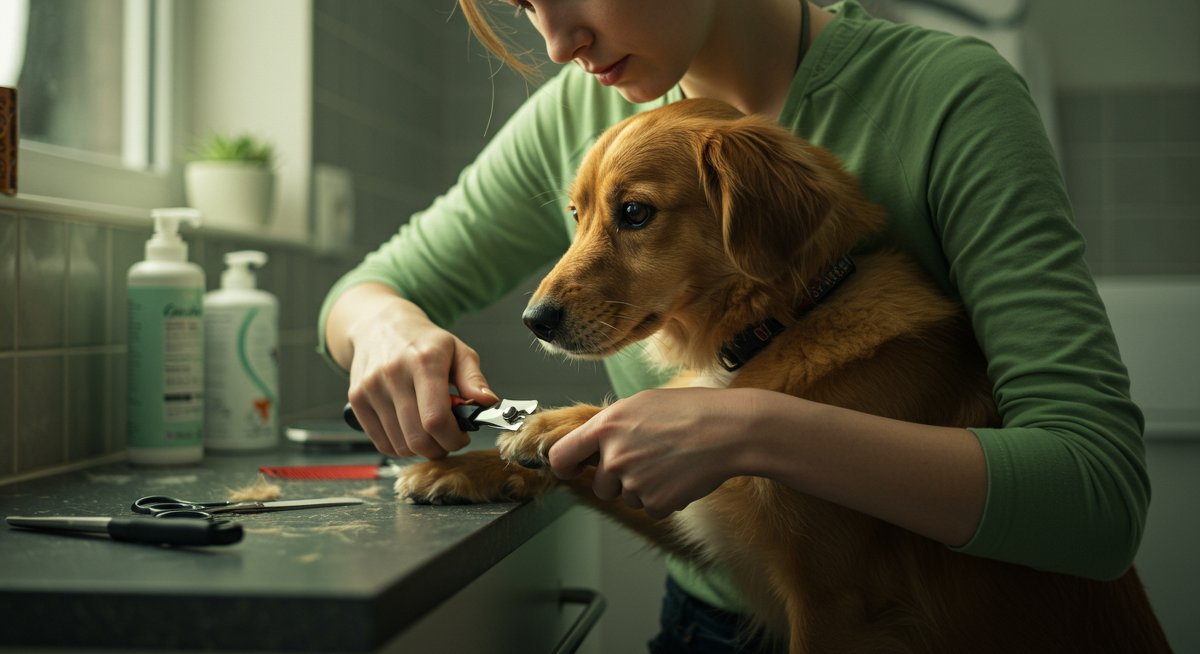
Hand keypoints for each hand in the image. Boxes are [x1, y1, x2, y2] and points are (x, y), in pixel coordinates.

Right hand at [336, 285, 496, 457]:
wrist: (380, 326)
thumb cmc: (424, 341)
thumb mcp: (457, 350)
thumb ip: (474, 379)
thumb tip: (488, 402)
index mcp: (424, 361)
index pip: (436, 419)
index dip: (453, 438)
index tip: (462, 436)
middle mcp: (393, 374)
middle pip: (417, 438)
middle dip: (439, 448)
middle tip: (448, 439)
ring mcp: (371, 388)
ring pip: (399, 445)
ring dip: (420, 449)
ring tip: (429, 433)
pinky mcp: (356, 400)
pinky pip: (381, 443)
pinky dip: (399, 446)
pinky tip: (410, 431)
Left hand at [547, 387, 760, 518]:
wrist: (729, 431)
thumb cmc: (691, 410)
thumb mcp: (642, 403)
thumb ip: (613, 425)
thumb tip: (596, 443)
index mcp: (606, 426)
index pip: (561, 456)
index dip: (564, 466)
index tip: (573, 470)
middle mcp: (614, 456)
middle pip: (600, 486)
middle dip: (618, 480)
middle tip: (649, 460)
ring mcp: (634, 482)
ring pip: (629, 497)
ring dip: (645, 488)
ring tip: (671, 461)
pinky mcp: (656, 503)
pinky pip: (652, 508)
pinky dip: (666, 498)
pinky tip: (682, 475)